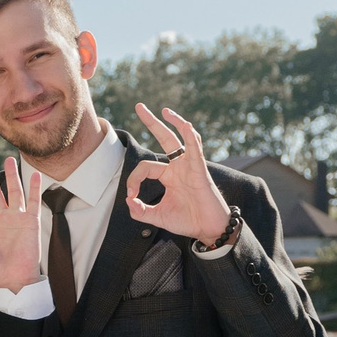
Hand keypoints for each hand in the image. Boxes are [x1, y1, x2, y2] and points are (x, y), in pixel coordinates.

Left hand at [127, 105, 229, 243]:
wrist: (208, 230)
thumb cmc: (188, 221)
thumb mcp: (157, 216)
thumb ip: (140, 211)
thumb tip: (128, 202)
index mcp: (169, 176)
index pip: (145, 167)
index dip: (133, 180)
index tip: (131, 197)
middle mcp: (179, 167)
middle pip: (165, 138)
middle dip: (152, 122)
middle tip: (138, 106)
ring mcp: (190, 166)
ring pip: (181, 138)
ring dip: (174, 122)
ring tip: (163, 111)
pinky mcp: (200, 171)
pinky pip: (195, 150)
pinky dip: (190, 136)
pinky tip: (185, 124)